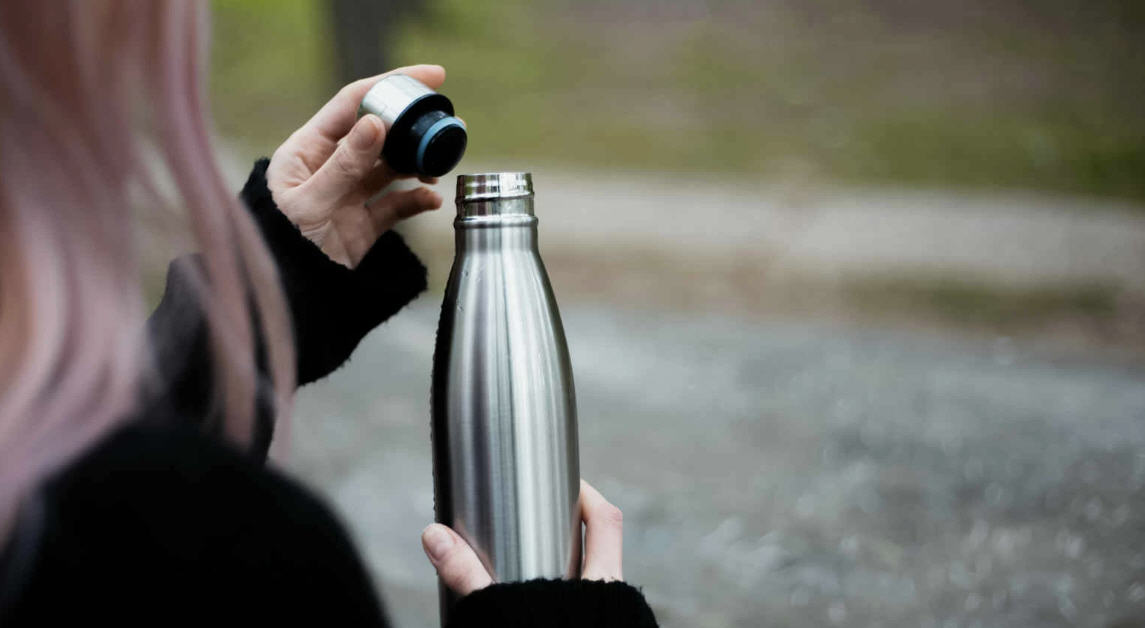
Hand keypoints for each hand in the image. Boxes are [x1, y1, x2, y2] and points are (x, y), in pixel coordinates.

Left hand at [266, 64, 446, 267]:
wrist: (287, 296)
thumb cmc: (281, 246)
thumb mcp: (310, 204)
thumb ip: (344, 165)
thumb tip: (375, 123)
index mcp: (307, 149)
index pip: (354, 103)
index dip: (391, 84)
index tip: (430, 76)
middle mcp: (329, 166)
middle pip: (378, 132)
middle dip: (411, 126)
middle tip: (442, 123)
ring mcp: (348, 194)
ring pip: (391, 166)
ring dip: (417, 162)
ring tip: (437, 164)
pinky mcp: (363, 223)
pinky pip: (397, 203)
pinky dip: (417, 199)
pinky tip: (431, 199)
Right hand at [421, 480, 624, 595]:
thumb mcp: (503, 612)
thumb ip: (468, 576)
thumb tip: (434, 536)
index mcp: (603, 587)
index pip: (607, 521)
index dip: (587, 496)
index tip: (564, 483)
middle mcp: (616, 605)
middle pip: (602, 548)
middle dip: (571, 531)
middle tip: (538, 519)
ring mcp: (614, 626)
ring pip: (595, 584)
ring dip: (566, 569)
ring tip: (531, 562)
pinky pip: (587, 613)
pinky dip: (563, 602)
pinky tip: (536, 609)